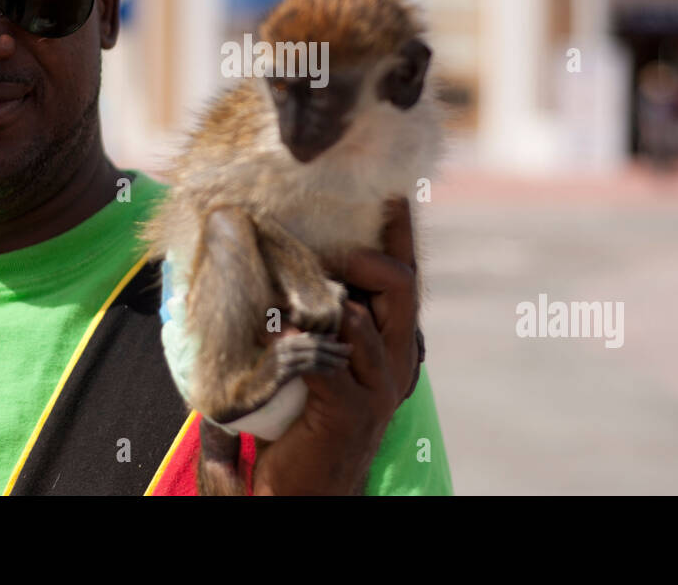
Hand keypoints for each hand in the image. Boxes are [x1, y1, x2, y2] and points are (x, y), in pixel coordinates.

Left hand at [252, 197, 419, 494]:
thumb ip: (313, 313)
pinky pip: (328, 356)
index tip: (393, 188)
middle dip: (365, 254)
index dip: (400, 230)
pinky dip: (299, 338)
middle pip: (400, 285)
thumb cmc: (302, 416)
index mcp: (391, 341)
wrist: (305, 490)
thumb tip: (274, 254)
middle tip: (326, 243)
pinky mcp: (351, 410)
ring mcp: (378, 387)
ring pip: (359, 316)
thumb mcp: (316, 354)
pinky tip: (276, 329)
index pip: (403, 275)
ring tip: (284, 282)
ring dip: (320, 295)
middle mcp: (395, 360)